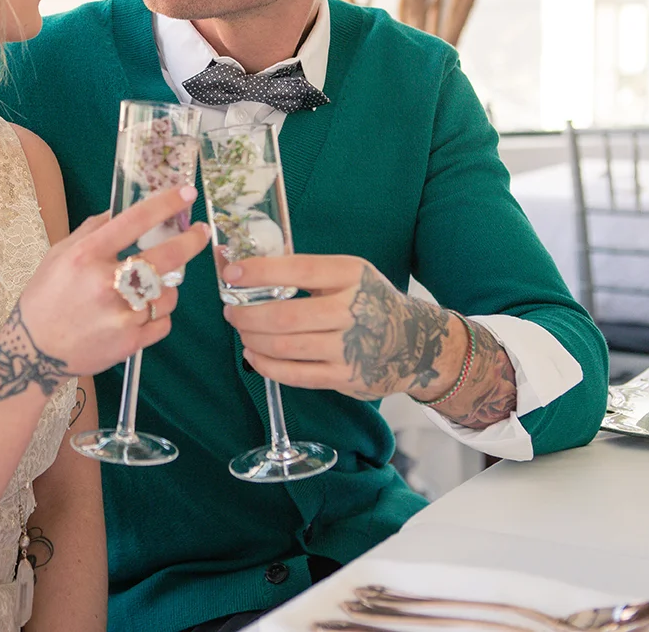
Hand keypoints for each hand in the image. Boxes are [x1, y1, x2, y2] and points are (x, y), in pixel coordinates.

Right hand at [6, 186, 209, 379]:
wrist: (33, 351)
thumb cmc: (46, 297)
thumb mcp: (59, 254)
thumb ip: (92, 231)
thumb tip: (121, 212)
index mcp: (87, 256)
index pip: (135, 221)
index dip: (166, 203)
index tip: (187, 193)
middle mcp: (107, 283)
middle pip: (166, 256)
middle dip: (191, 241)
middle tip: (201, 233)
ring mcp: (121, 316)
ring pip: (168, 294)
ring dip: (165, 289)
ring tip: (147, 290)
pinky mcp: (130, 343)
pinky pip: (163, 322)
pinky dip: (157, 316)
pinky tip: (140, 314)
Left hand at [221, 255, 467, 401]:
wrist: (417, 343)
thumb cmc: (370, 302)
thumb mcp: (348, 275)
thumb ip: (306, 273)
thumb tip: (247, 270)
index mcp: (351, 274)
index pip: (298, 269)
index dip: (259, 272)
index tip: (230, 275)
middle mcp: (353, 309)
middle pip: (284, 315)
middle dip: (246, 314)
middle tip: (231, 311)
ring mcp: (350, 347)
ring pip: (284, 346)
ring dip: (253, 339)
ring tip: (243, 332)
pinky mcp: (345, 378)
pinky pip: (294, 374)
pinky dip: (265, 366)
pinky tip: (254, 356)